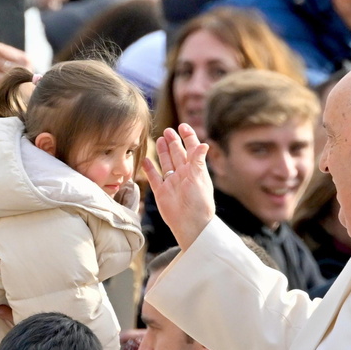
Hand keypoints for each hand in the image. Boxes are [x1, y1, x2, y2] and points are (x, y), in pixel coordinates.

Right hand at [142, 124, 213, 250]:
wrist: (190, 224)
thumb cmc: (199, 202)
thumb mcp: (200, 178)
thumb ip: (199, 160)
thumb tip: (204, 144)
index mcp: (195, 170)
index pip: (192, 149)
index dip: (188, 137)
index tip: (182, 125)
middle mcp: (183, 174)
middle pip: (177, 154)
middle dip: (173, 141)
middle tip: (168, 130)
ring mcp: (171, 182)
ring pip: (166, 162)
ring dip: (163, 151)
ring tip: (160, 139)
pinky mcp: (161, 191)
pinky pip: (154, 177)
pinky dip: (149, 168)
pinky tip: (146, 159)